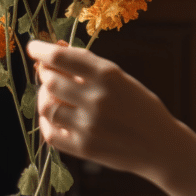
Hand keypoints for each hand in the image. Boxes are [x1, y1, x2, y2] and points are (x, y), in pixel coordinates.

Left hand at [27, 39, 178, 181]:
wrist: (162, 146)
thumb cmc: (141, 108)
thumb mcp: (122, 80)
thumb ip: (90, 67)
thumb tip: (55, 51)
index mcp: (109, 76)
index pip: (60, 58)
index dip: (41, 50)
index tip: (33, 47)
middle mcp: (97, 99)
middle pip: (50, 81)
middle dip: (45, 75)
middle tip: (50, 75)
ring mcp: (89, 126)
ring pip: (47, 107)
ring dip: (46, 99)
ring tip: (55, 98)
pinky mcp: (84, 148)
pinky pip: (50, 133)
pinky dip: (48, 123)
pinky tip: (57, 118)